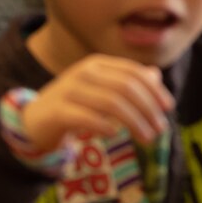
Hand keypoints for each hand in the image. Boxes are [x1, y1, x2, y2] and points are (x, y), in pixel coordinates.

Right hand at [19, 55, 172, 152]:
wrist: (33, 120)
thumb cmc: (74, 105)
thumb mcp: (101, 90)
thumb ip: (126, 82)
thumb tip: (155, 76)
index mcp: (97, 64)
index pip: (133, 72)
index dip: (153, 89)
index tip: (167, 107)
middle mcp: (84, 73)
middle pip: (125, 87)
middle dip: (147, 108)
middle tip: (160, 129)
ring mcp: (69, 90)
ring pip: (110, 102)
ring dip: (134, 121)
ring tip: (146, 137)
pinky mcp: (57, 111)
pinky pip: (85, 116)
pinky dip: (104, 125)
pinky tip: (115, 135)